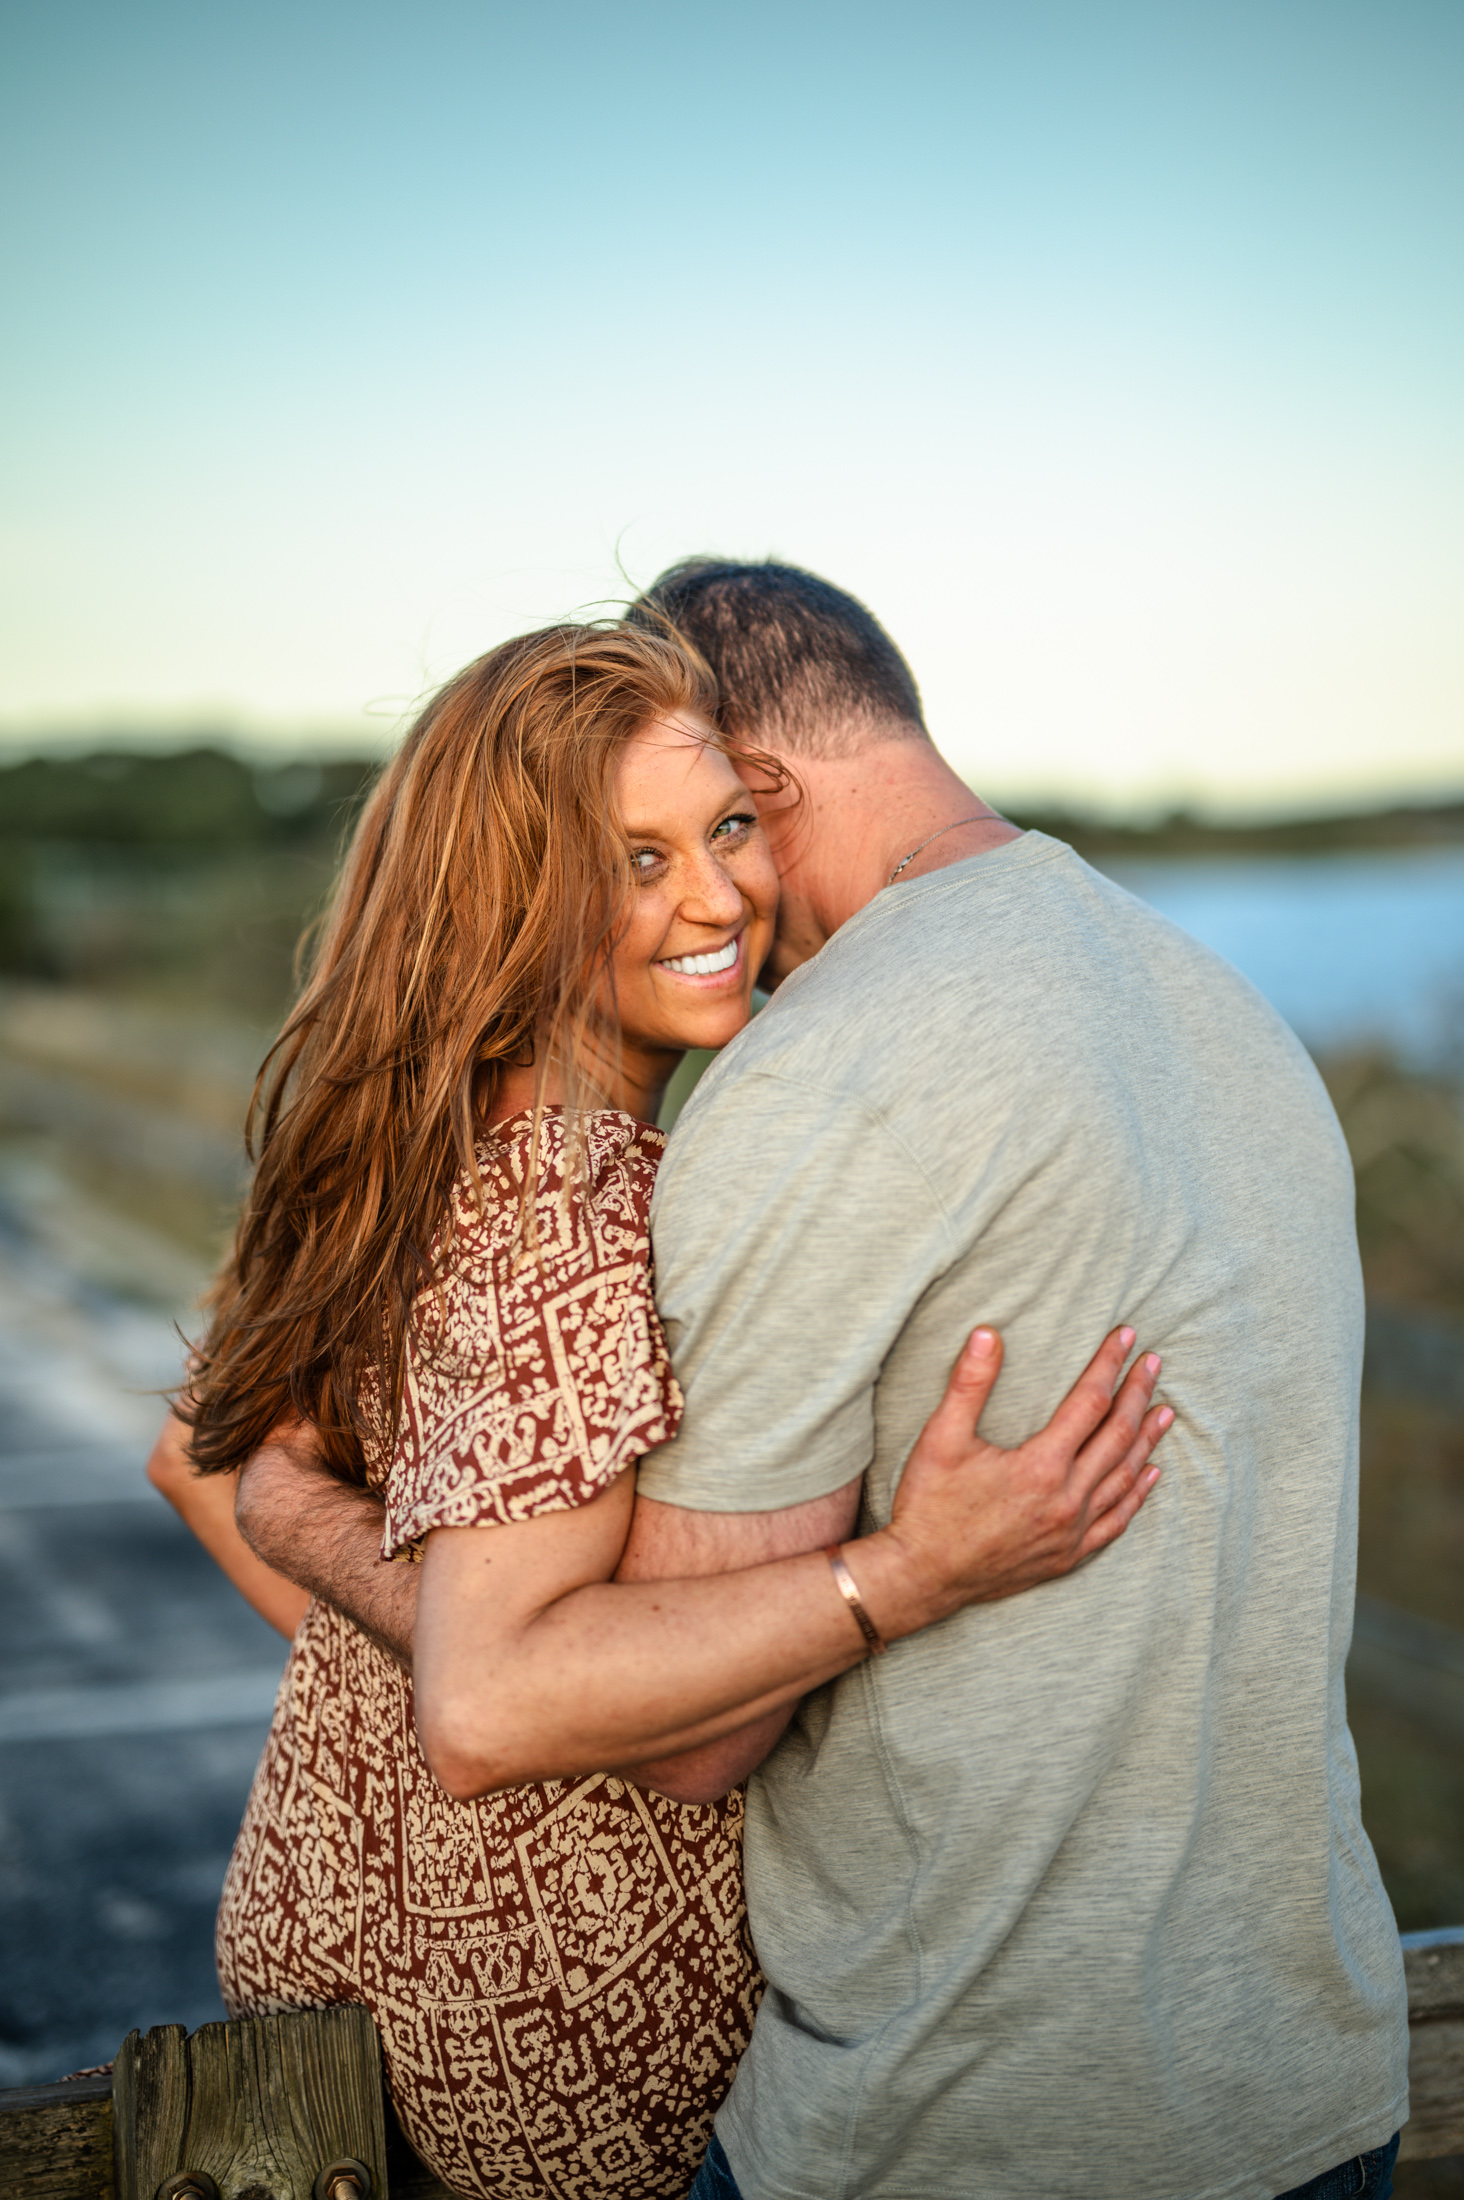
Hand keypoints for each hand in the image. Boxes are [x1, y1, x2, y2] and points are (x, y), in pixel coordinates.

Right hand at [878, 1326, 1170, 1624]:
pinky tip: (1149, 1475)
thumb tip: (989, 1333)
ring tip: (1164, 1410)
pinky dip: (1137, 1494)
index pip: (1090, 1402)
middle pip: (1117, 1435)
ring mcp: (1071, 1531)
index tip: (1125, 1337)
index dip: (1109, 1365)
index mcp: (1041, 1465)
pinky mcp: (1068, 1555)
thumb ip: (969, 1383)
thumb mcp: (941, 1438)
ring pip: (1124, 1477)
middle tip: (1153, 1362)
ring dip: (1147, 1440)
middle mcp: (1067, 1499)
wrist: (922, 1576)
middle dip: (1137, 1393)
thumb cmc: (929, 1505)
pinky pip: (1115, 1521)